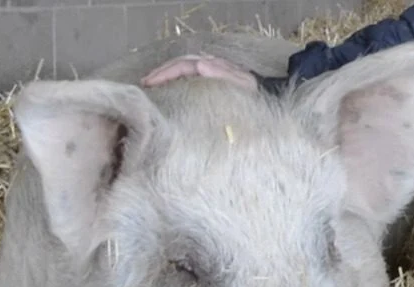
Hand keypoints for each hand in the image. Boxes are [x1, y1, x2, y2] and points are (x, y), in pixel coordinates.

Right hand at [140, 54, 257, 89]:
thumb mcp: (242, 85)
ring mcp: (211, 70)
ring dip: (166, 73)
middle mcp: (211, 65)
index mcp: (214, 67)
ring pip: (183, 66)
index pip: (184, 65)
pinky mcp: (212, 78)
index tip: (150, 84)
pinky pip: (190, 74)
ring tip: (151, 83)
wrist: (268, 96)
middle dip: (161, 72)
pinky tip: (169, 87)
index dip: (165, 73)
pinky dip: (176, 77)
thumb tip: (200, 64)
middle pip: (181, 63)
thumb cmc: (255, 95)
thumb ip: (222, 74)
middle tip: (144, 83)